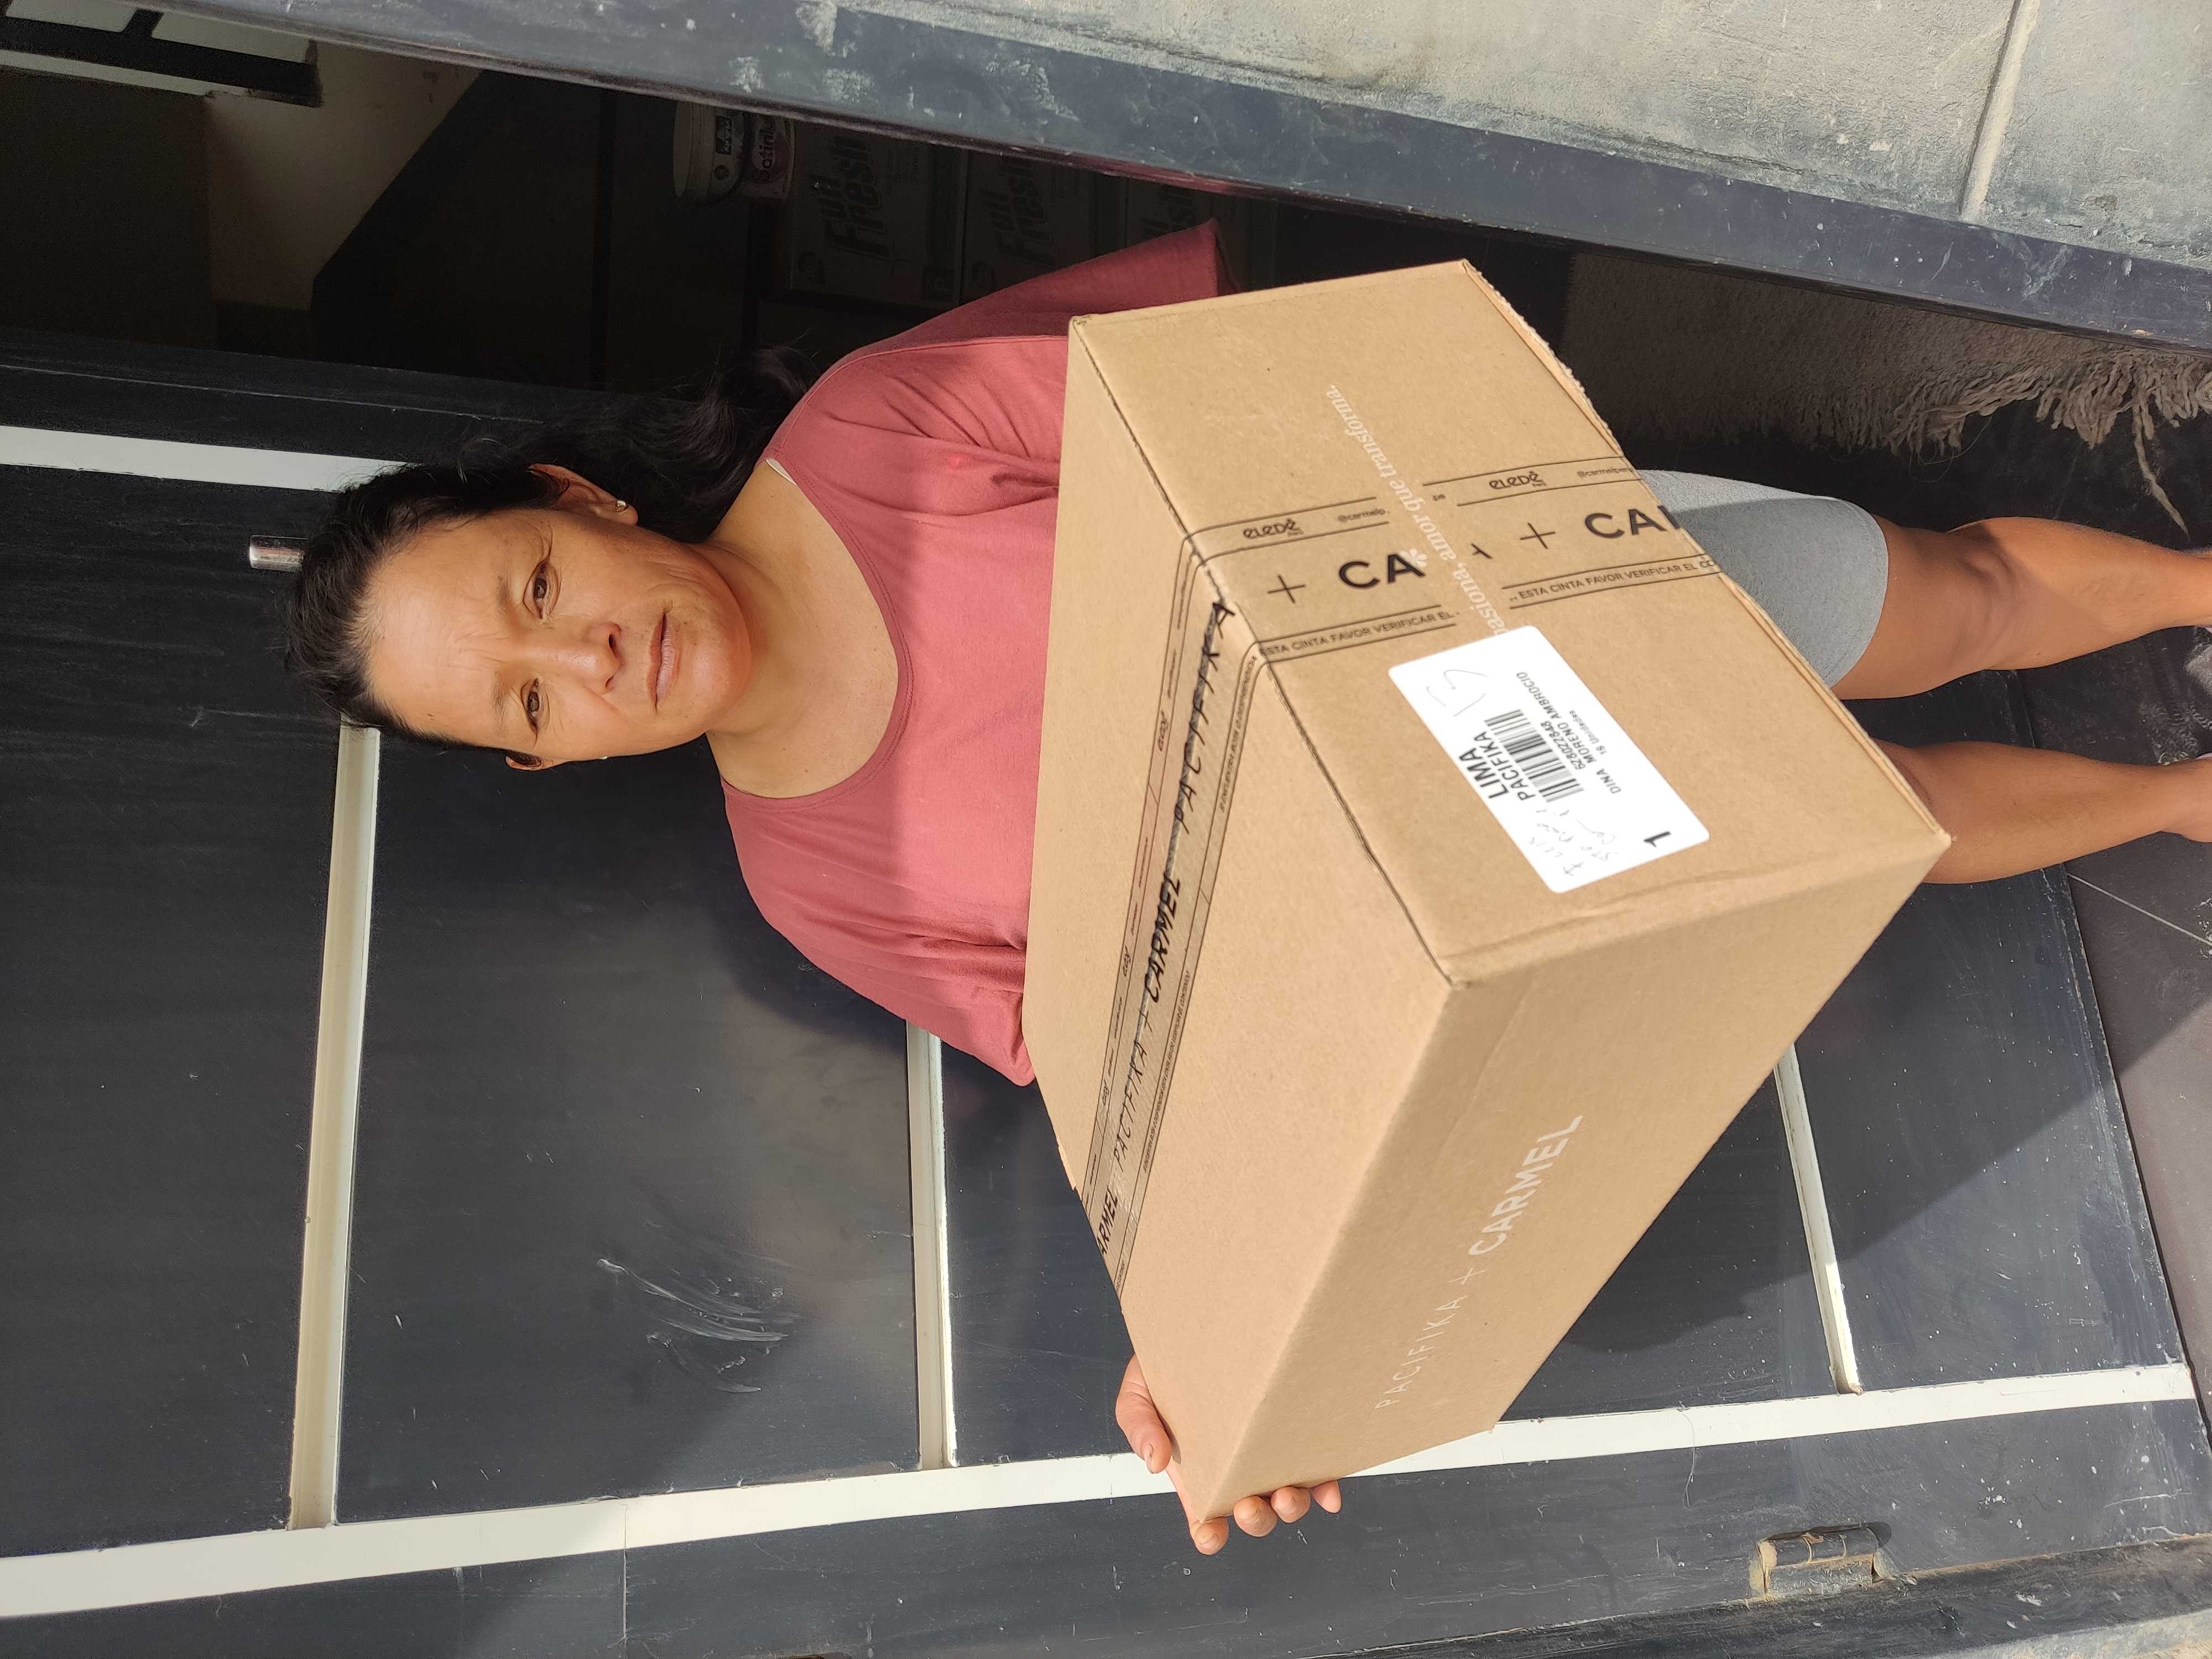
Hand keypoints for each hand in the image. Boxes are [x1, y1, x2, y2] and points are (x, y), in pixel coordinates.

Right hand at [1114, 1354, 1343, 1554]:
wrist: (1195, 1334)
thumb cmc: (1162, 1373)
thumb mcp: (1136, 1398)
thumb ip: (1138, 1428)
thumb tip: (1155, 1461)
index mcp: (1199, 1476)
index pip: (1206, 1519)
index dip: (1209, 1534)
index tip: (1210, 1533)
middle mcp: (1238, 1474)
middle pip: (1253, 1515)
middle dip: (1255, 1520)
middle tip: (1248, 1506)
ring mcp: (1269, 1458)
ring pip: (1287, 1500)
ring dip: (1291, 1508)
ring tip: (1286, 1495)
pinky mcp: (1296, 1436)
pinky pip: (1318, 1473)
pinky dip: (1326, 1489)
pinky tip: (1328, 1492)